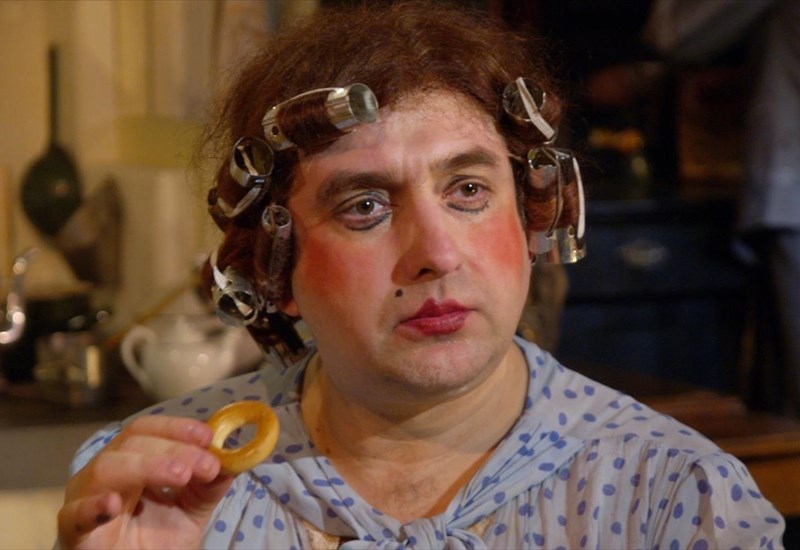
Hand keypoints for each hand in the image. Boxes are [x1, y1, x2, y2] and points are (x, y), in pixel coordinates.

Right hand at [57, 416, 233, 548]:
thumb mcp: (191, 510)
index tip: (208, 437)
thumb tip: (233, 458)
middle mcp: (105, 473)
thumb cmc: (156, 542)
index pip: (147, 430)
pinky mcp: (74, 532)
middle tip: (206, 465)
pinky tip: (113, 504)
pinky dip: (93, 506)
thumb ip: (210, 485)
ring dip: (147, 465)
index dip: (177, 428)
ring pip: (106, 468)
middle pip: (132, 442)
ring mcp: (85, 499)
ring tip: (181, 475)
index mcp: (130, 461)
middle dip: (174, 448)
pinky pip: (75, 515)